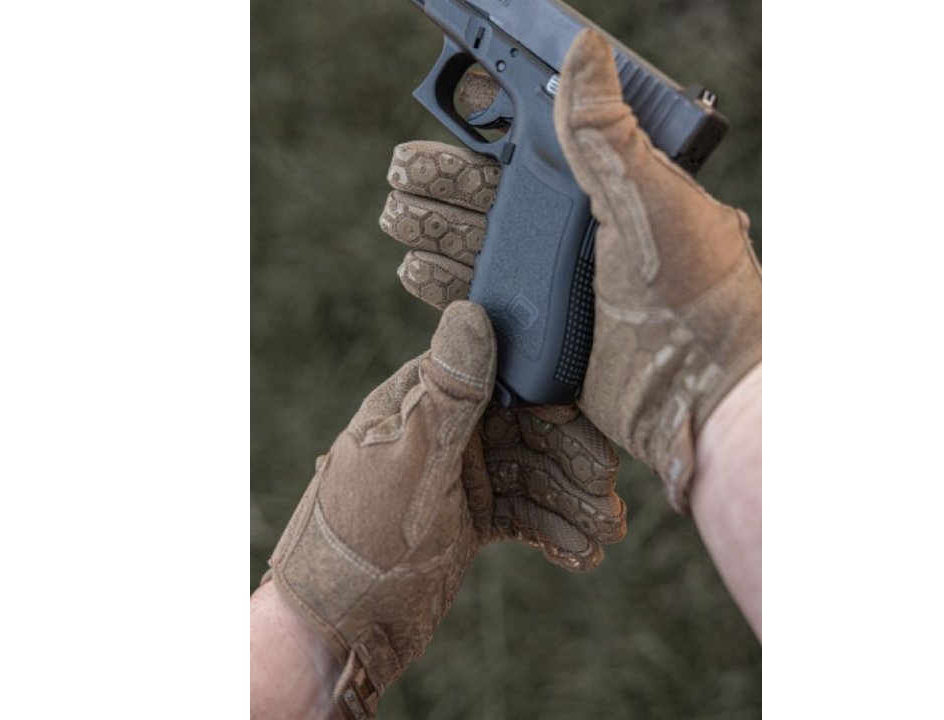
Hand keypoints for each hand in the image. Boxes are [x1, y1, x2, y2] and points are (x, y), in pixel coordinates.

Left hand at [265, 301, 624, 716]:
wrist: (335, 632)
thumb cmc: (356, 542)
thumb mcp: (408, 463)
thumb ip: (448, 394)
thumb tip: (474, 312)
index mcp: (420, 402)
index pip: (500, 379)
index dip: (548, 402)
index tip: (586, 428)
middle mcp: (444, 432)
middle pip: (526, 430)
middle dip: (569, 463)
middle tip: (608, 499)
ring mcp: (457, 476)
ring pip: (531, 475)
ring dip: (570, 503)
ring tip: (604, 536)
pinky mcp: (467, 519)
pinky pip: (521, 513)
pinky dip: (552, 530)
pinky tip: (580, 553)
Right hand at [381, 31, 760, 513]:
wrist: (706, 399)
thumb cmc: (699, 295)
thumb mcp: (652, 198)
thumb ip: (606, 131)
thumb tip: (585, 48)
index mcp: (608, 194)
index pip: (533, 152)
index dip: (487, 135)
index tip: (447, 118)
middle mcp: (580, 239)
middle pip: (495, 201)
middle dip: (443, 185)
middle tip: (402, 178)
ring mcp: (559, 290)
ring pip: (480, 250)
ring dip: (435, 230)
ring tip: (400, 218)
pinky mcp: (542, 339)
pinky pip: (482, 305)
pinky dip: (445, 287)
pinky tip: (415, 270)